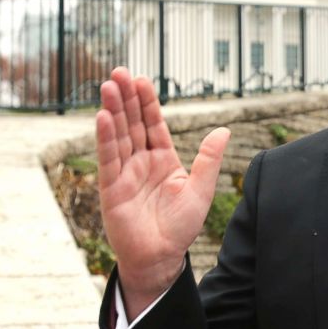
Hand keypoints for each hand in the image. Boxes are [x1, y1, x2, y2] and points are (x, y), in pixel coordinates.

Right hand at [96, 67, 229, 317]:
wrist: (162, 257)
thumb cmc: (181, 227)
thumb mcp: (201, 190)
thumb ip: (209, 159)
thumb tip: (225, 129)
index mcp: (165, 160)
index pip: (155, 125)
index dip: (149, 103)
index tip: (143, 80)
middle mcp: (142, 162)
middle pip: (133, 124)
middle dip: (127, 98)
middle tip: (119, 71)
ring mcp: (125, 173)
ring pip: (119, 135)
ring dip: (114, 110)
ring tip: (109, 85)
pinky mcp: (111, 187)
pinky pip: (108, 158)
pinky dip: (105, 137)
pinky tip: (103, 116)